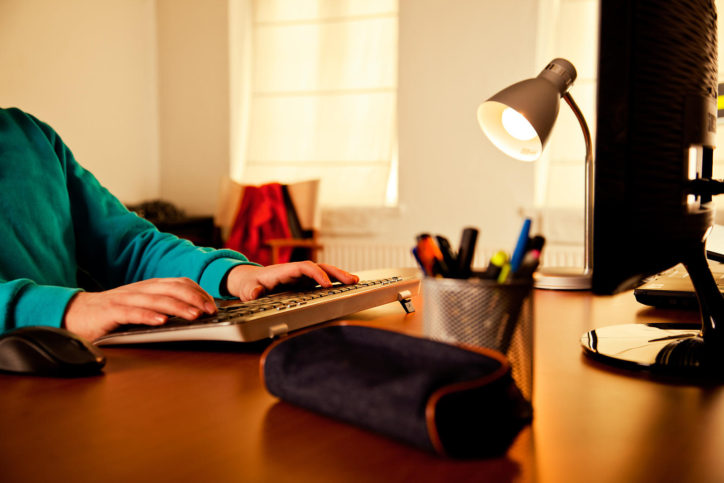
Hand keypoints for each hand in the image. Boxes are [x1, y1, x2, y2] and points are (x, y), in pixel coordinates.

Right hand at [64, 278, 216, 340]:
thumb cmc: (112, 313)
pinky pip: (132, 313)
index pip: (179, 283)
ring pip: (157, 300)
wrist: (76, 313)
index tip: (213, 304)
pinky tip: (161, 322)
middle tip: (210, 310)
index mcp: (149, 287)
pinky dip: (148, 316)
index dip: (198, 292)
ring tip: (194, 316)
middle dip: (195, 298)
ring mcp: (126, 299)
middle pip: (172, 289)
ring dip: (178, 308)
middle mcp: (140, 290)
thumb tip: (192, 314)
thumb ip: (162, 306)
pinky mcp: (111, 312)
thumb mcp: (142, 306)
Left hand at [225, 262, 358, 300]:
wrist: (249, 280)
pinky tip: (346, 287)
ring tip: (355, 282)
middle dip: (336, 272)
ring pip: (324, 272)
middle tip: (352, 280)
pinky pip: (322, 280)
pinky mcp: (304, 283)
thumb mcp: (246, 289)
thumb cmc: (249, 285)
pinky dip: (335, 282)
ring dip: (339, 276)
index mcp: (284, 271)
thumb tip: (253, 294)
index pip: (305, 267)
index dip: (317, 274)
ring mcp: (301, 277)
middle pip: (319, 267)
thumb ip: (250, 292)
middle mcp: (296, 271)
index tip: (327, 284)